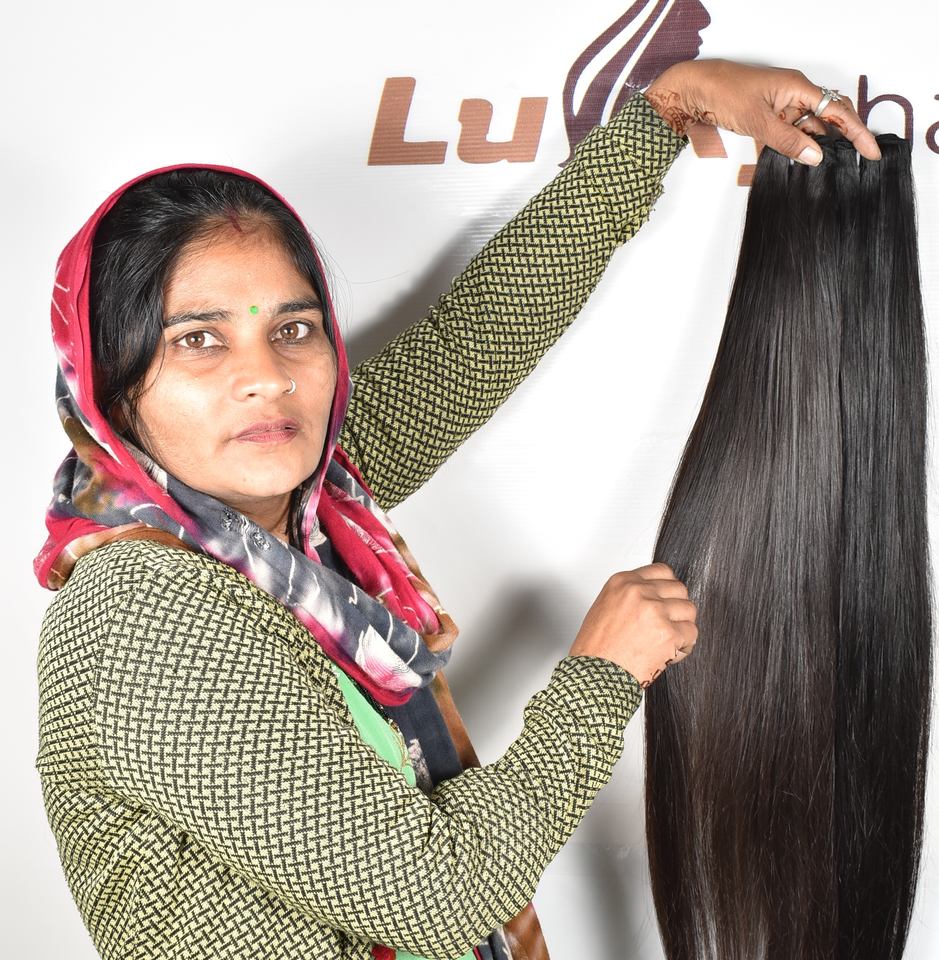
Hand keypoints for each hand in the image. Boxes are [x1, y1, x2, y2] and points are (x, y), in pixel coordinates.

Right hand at [569, 562, 697, 687]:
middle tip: (666, 625)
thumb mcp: (605, 608)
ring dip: (682, 626)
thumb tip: (656, 596)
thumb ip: (630, 596)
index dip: (667, 589)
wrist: (595, 675)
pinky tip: (668, 653)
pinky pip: (691, 634)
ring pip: (689, 610)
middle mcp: (639, 592)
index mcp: (623, 582)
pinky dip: (684, 646)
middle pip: (679, 589)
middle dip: (676, 608)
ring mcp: (655, 611)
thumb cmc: (596, 649)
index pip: (661, 571)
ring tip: (666, 641)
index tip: (666, 601)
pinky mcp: (668, 633)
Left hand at [643, 58, 880, 165]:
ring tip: (832, 171)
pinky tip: (801, 164)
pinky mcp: (766, 118)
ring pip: (807, 129)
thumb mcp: (757, 121)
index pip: (837, 110)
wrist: (692, 90)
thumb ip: (787, 140)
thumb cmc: (723, 93)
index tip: (870, 153)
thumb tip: (816, 156)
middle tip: (857, 165)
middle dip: (843, 140)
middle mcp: (793, 94)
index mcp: (797, 87)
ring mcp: (780, 106)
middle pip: (827, 119)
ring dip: (816, 147)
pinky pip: (789, 133)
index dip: (856, 132)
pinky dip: (796, 148)